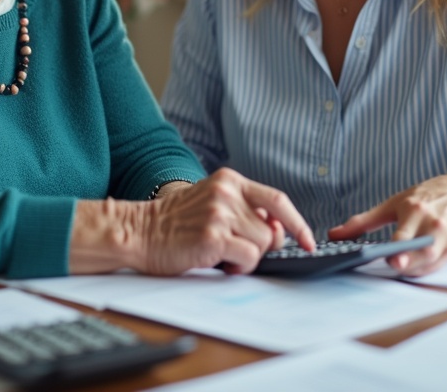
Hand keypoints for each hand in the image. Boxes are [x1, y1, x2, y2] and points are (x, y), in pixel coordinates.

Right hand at [136, 168, 314, 275]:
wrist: (138, 231)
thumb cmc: (175, 223)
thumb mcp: (211, 202)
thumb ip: (243, 209)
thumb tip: (277, 231)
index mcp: (230, 180)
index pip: (278, 200)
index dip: (298, 223)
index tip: (308, 241)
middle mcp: (227, 193)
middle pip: (272, 229)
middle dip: (263, 247)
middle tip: (240, 251)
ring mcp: (220, 213)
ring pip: (262, 245)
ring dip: (249, 258)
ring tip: (224, 255)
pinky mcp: (213, 236)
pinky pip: (249, 258)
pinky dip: (240, 267)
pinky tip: (222, 263)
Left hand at [327, 171, 446, 275]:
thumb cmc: (430, 195)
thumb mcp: (395, 202)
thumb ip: (364, 221)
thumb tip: (334, 235)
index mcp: (417, 209)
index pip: (404, 233)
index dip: (396, 247)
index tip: (388, 256)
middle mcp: (434, 225)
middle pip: (421, 251)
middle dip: (408, 262)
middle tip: (394, 264)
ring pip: (429, 262)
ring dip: (412, 269)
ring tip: (397, 267)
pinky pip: (437, 266)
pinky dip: (422, 270)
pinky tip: (409, 269)